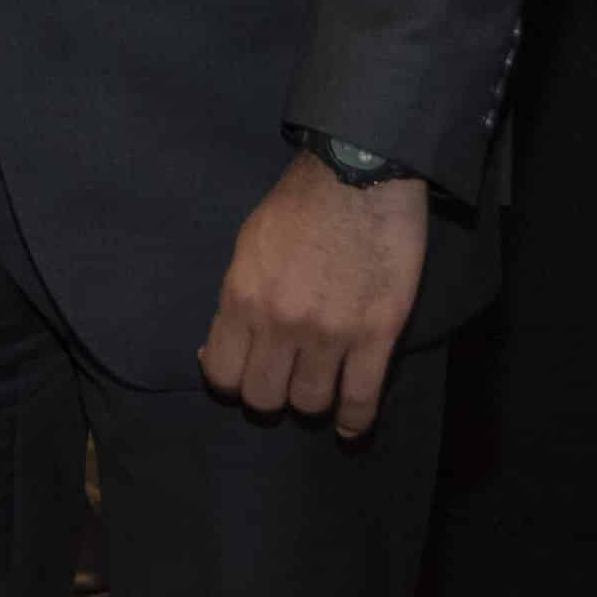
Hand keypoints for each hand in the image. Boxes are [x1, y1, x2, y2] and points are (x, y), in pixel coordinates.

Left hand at [197, 154, 429, 437]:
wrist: (359, 172)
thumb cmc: (299, 202)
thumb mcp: (247, 245)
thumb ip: (236, 300)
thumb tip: (219, 348)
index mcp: (243, 297)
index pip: (222, 374)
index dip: (231, 379)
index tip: (244, 372)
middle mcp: (281, 323)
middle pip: (263, 397)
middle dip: (270, 394)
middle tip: (283, 379)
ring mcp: (330, 333)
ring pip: (310, 403)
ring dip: (311, 401)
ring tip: (318, 387)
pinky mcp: (376, 333)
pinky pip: (362, 398)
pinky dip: (356, 420)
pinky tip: (351, 425)